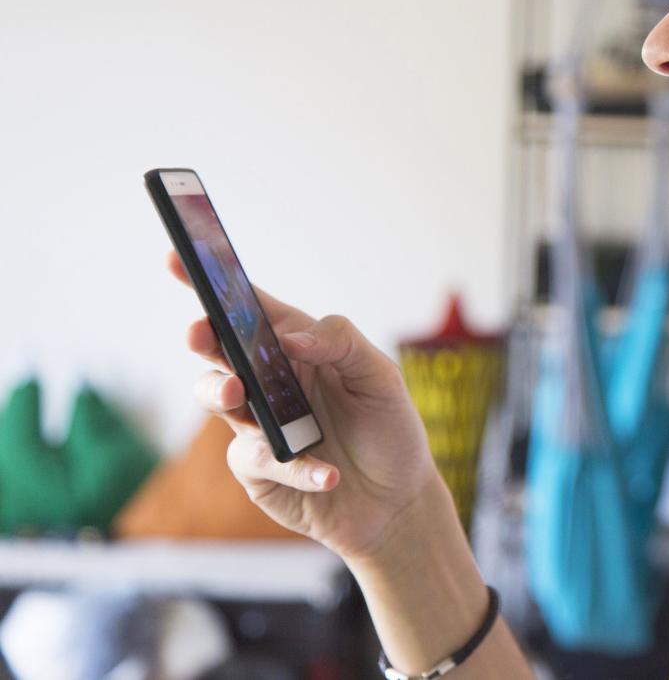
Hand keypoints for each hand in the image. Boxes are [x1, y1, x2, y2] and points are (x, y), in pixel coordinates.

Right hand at [167, 251, 439, 560]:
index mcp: (297, 348)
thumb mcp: (380, 377)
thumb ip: (340, 343)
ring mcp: (258, 427)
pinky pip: (257, 461)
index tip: (180, 258)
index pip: (250, 308)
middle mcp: (269, 383)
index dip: (213, 281)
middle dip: (203, 337)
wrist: (398, 501)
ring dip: (223, 395)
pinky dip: (295, 467)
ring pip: (218, 400)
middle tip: (202, 334)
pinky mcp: (259, 472)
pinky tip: (328, 474)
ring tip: (243, 397)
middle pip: (219, 351)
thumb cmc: (389, 428)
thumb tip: (290, 335)